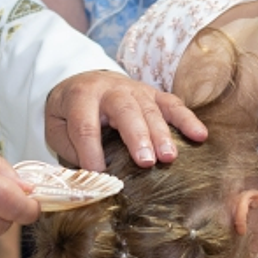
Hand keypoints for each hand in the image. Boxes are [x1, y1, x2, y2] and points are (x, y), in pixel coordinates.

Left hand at [45, 71, 206, 170]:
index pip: (85, 125)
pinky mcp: (153, 93)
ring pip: (150, 109)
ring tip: (170, 158)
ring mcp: (135, 89)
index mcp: (80, 96)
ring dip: (161, 134)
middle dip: (137, 137)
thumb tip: (91, 177)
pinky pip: (172, 104)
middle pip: (124, 111)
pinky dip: (187, 119)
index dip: (91, 151)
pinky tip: (200, 136)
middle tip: (147, 162)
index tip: (98, 175)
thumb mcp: (57, 127)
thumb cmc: (71, 112)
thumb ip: (72, 148)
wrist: (84, 81)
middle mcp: (110, 89)